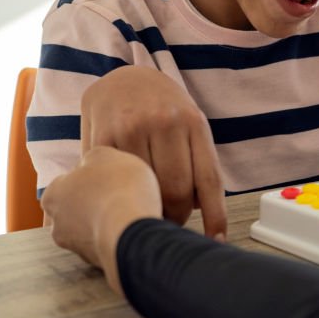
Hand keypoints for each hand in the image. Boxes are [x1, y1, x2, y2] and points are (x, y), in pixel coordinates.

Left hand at [41, 147, 161, 295]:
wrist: (132, 232)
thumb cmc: (118, 188)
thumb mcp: (106, 155)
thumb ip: (93, 157)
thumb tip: (90, 164)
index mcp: (53, 195)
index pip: (66, 183)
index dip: (90, 177)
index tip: (110, 176)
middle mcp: (57, 225)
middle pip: (78, 208)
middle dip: (95, 203)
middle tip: (121, 193)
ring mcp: (76, 248)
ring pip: (92, 230)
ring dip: (106, 222)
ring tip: (131, 213)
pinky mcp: (96, 264)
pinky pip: (108, 246)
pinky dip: (118, 239)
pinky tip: (135, 229)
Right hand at [80, 65, 226, 238]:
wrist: (124, 77)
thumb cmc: (163, 109)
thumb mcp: (188, 124)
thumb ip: (195, 161)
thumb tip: (201, 210)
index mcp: (194, 122)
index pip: (209, 178)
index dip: (215, 216)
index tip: (215, 240)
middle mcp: (166, 122)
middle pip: (177, 190)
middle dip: (176, 216)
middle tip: (170, 223)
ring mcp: (133, 128)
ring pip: (145, 188)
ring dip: (147, 208)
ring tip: (146, 210)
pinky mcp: (103, 137)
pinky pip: (115, 179)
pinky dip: (119, 196)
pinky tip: (120, 198)